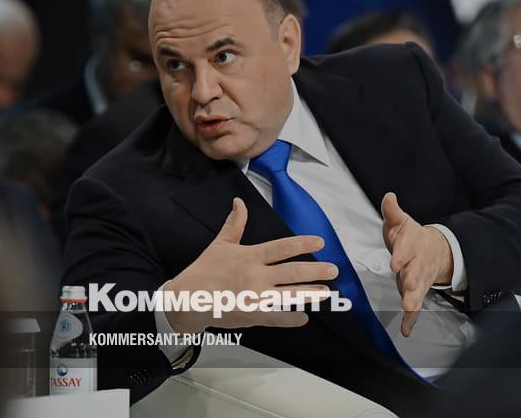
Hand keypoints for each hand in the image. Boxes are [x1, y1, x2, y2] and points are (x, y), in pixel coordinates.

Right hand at [166, 198, 337, 333]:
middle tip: (333, 270)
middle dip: (315, 271)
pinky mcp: (252, 316)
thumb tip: (239, 202)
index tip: (320, 242)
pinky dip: (291, 318)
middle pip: (292, 272)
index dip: (302, 243)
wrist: (187, 300)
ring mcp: (256, 297)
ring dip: (310, 294)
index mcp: (250, 256)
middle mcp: (256, 276)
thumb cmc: (204, 271)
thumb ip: (234, 224)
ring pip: (289, 295)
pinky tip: (303, 317)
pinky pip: (277, 318)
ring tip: (326, 292)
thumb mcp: (220, 244)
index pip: (282, 247)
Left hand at [381, 192, 452, 336]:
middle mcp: (417, 264)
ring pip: (418, 291)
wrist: (434, 250)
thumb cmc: (410, 237)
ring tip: (409, 308)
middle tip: (409, 285)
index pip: (405, 250)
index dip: (401, 255)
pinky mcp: (418, 292)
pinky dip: (411, 320)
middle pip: (415, 272)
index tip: (395, 262)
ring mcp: (419, 280)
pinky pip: (416, 308)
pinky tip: (406, 331)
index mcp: (411, 246)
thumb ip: (392, 212)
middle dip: (412, 279)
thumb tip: (388, 196)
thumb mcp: (400, 222)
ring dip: (414, 300)